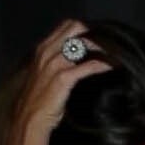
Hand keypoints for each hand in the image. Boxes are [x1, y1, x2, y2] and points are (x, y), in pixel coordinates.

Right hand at [13, 19, 111, 138]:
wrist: (29, 118)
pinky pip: (89, 65)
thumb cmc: (37, 101)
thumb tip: (74, 61)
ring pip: (83, 43)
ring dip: (101, 47)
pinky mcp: (63, 77)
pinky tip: (112, 66)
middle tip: (107, 45)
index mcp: (43, 48)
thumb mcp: (44, 75)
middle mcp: (48, 51)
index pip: (66, 26)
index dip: (84, 30)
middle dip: (93, 33)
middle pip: (75, 27)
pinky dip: (103, 64)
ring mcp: (55, 63)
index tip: (97, 39)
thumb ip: (56, 63)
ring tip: (115, 53)